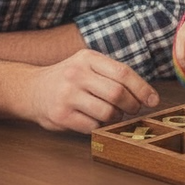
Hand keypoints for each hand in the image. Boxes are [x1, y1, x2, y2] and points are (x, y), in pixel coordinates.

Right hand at [26, 49, 158, 133]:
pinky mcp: (61, 115)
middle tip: (134, 110)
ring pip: (107, 112)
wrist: (31, 89)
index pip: (123, 73)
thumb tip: (147, 95)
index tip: (153, 100)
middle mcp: (76, 74)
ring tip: (113, 115)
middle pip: (117, 94)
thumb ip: (112, 74)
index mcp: (87, 58)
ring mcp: (67, 95)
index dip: (142, 89)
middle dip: (132, 106)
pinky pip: (92, 126)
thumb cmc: (67, 79)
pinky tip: (95, 120)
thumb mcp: (86, 65)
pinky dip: (99, 126)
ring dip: (116, 118)